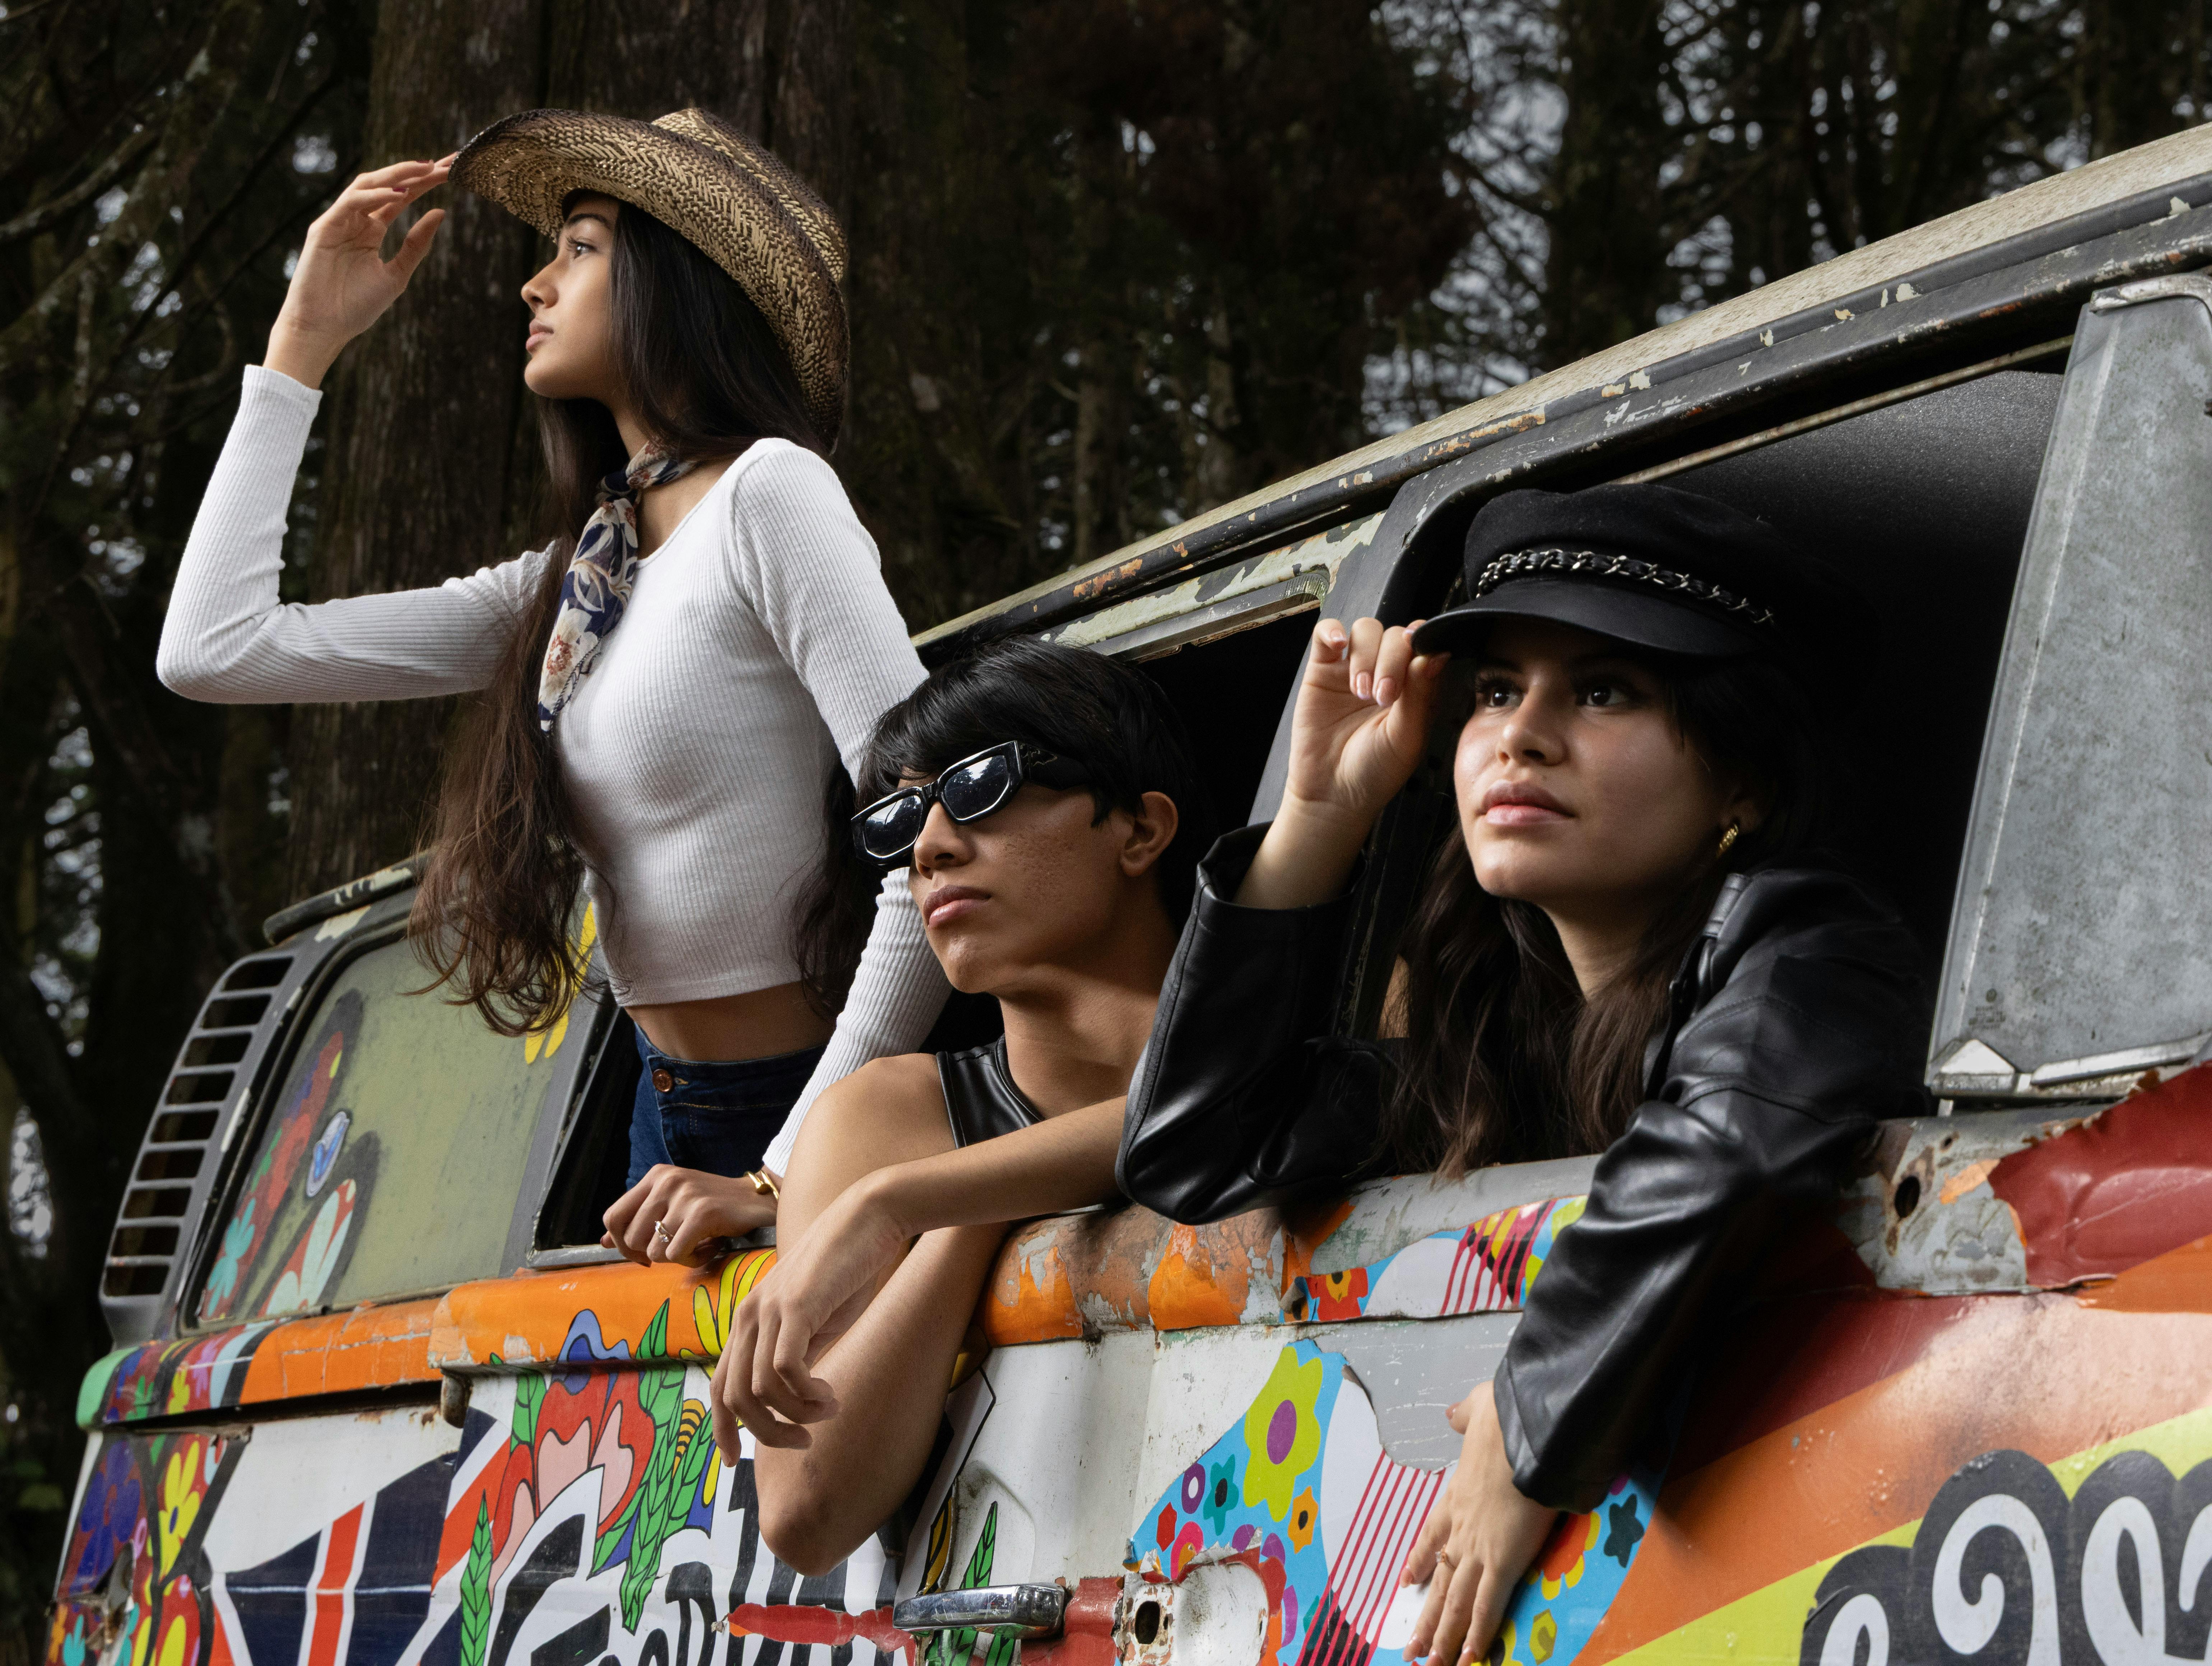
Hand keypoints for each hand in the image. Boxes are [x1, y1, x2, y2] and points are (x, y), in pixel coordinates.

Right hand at [265, 156, 453, 386]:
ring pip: (367, 185)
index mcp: (371, 229)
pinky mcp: (323, 227)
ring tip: (426, 170)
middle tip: (446, 162)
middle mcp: (355, 220)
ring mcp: (338, 221)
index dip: (425, 182)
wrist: (325, 328)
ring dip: (397, 175)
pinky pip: (350, 203)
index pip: (401, 197)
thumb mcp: (397, 274)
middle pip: (387, 185)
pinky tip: (399, 193)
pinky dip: (374, 196)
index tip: (451, 170)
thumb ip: (416, 245)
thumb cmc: (356, 306)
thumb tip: (440, 212)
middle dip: (416, 172)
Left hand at [601, 1164, 775, 1266]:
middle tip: (676, 1249)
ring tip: (696, 1245)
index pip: (612, 1217)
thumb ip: (639, 1220)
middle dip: (650, 1255)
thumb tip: (603, 1242)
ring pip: (653, 1252)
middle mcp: (666, 1181)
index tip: (641, 1253)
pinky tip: (708, 1248)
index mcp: (655, 1176)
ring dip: (675, 1258)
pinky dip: (692, 1260)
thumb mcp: (672, 1204)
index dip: (620, 1244)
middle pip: (631, 1239)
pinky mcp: (702, 1213)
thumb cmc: (712, 1205)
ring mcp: (684, 1196)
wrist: (756, 1199)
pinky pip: (676, 1255)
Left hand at [708, 1173, 910, 1458]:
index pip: (719, 1387)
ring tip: (827, 1410)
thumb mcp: (814, 1322)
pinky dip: (807, 1394)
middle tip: (804, 1441)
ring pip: (761, 1390)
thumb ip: (796, 1355)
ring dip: (796, 1415)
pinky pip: (786, 1369)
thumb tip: (790, 1400)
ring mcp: (769, 1310)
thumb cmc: (844, 1270)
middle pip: (735, 1398)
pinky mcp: (796, 1307)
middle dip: (767, 1434)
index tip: (736, 1461)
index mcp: (748, 1321)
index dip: (723, 1429)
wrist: (867, 1219)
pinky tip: (830, 1393)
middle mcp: (748, 1316)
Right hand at [1237, 617, 1448, 908]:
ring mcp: (1353, 668)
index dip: (1422, 644)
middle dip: (1391, 661)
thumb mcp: (1407, 736)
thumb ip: (1421, 693)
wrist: (1332, 794)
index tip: (1417, 657)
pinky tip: (1338, 646)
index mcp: (1416, 687)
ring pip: (1366, 630)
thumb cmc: (1376, 771)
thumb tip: (1436, 654)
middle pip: (1396, 635)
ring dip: (1365, 655)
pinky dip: (1332, 631)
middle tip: (1382, 697)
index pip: (1424, 645)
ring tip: (1360, 691)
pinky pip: (1326, 633)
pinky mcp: (1322, 670)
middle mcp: (1387, 672)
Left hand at [1399, 1382, 1558, 1665]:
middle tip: (1411, 1647)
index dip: (1421, 1559)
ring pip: (1455, 1602)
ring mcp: (1479, 1546)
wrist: (1523, 1428)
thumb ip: (1465, 1415)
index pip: (1433, 1535)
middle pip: (1440, 1581)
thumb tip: (1453, 1412)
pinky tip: (1470, 1658)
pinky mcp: (1502, 1560)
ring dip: (1443, 1636)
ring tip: (1427, 1663)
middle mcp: (1462, 1526)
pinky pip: (1487, 1606)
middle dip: (1426, 1618)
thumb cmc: (1508, 1417)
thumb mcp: (1479, 1409)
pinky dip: (1478, 1634)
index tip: (1407, 1579)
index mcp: (1458, 1494)